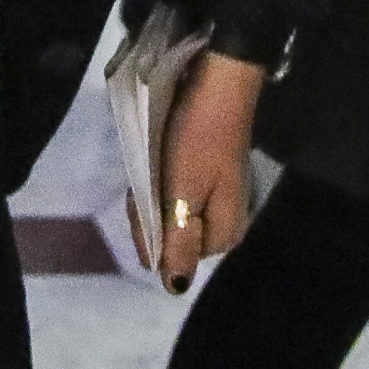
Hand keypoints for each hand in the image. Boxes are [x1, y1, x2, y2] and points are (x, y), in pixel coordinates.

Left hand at [152, 51, 265, 291]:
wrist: (219, 81)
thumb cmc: (198, 138)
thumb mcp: (183, 194)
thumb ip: (177, 242)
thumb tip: (175, 287)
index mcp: (224, 234)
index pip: (173, 256)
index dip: (150, 231)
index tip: (143, 198)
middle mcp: (224, 221)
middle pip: (171, 234)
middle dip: (149, 210)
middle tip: (149, 173)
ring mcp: (216, 197)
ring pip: (169, 211)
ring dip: (151, 192)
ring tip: (151, 162)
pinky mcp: (206, 175)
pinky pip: (174, 190)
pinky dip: (159, 178)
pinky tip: (154, 159)